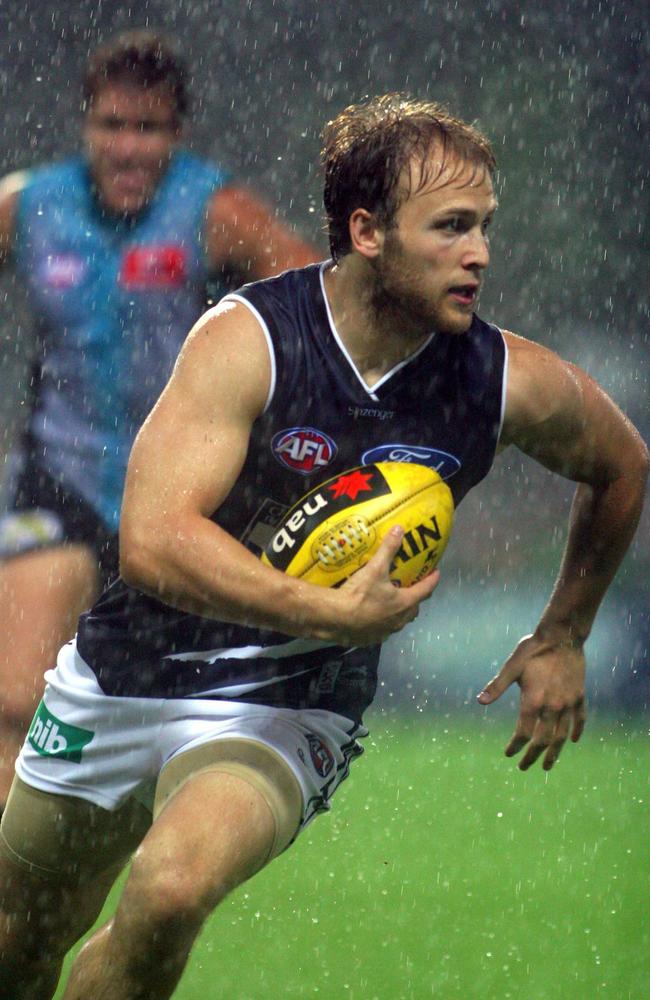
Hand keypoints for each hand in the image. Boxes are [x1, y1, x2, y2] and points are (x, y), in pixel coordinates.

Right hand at [331, 526, 439, 645]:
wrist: (336, 618)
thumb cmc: (360, 594)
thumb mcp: (375, 568)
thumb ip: (388, 549)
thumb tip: (399, 529)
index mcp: (404, 602)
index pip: (425, 589)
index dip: (432, 580)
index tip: (435, 572)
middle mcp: (399, 620)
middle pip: (414, 608)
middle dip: (416, 598)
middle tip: (412, 586)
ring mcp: (386, 632)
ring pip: (399, 621)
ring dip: (400, 612)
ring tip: (393, 601)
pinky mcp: (372, 639)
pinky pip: (383, 630)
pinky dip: (383, 622)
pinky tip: (373, 616)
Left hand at [477, 630, 585, 770]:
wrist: (563, 636)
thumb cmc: (533, 649)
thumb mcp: (512, 666)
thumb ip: (497, 686)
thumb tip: (480, 701)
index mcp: (533, 701)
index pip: (523, 733)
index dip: (515, 746)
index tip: (508, 754)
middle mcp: (552, 707)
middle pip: (543, 740)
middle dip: (533, 756)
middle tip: (525, 767)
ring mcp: (568, 703)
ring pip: (562, 736)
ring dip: (554, 752)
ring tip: (548, 765)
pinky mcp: (579, 696)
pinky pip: (580, 720)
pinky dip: (576, 732)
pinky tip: (572, 741)